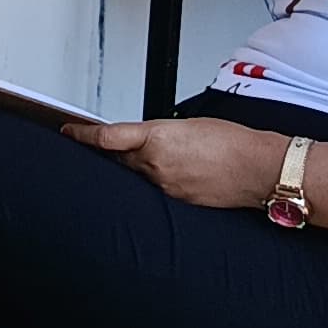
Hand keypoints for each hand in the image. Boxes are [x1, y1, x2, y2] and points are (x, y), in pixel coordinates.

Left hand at [63, 115, 287, 209]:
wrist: (258, 169)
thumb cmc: (233, 142)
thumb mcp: (190, 125)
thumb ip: (161, 134)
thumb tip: (147, 140)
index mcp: (156, 138)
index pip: (108, 137)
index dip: (84, 136)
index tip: (68, 132)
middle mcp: (155, 165)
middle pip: (120, 157)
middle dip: (116, 151)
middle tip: (118, 144)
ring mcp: (164, 186)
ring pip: (139, 174)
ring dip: (143, 166)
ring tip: (172, 157)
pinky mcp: (176, 201)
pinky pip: (157, 189)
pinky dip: (161, 180)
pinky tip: (181, 173)